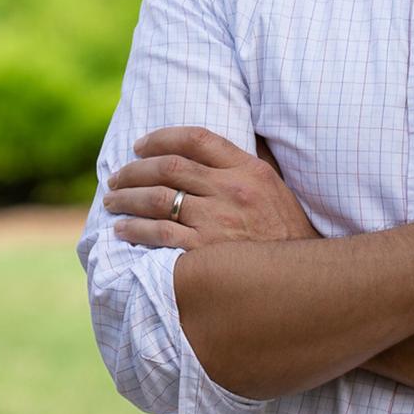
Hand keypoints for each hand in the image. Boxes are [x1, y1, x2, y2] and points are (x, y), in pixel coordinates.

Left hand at [105, 126, 319, 248]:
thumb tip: (234, 134)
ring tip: (112, 200)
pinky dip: (136, 229)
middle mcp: (231, 190)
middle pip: (170, 167)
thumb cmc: (285, 230)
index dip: (162, 137)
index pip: (197, 139)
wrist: (300, 278)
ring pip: (158, 199)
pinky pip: (160, 234)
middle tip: (117, 176)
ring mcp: (217, 221)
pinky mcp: (205, 252)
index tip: (140, 144)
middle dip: (135, 169)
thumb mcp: (275, 185)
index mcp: (248, 169)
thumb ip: (252, 159)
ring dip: (128, 198)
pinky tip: (123, 230)